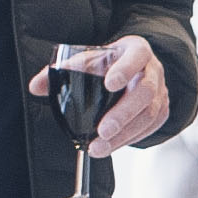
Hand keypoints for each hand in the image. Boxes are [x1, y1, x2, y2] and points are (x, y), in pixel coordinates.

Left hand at [29, 37, 167, 148]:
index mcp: (137, 50)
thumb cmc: (110, 62)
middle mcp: (153, 71)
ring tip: (99, 147)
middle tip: (102, 131)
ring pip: (149, 115)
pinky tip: (111, 146)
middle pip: (145, 92)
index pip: (136, 57)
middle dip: (123, 114)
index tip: (110, 83)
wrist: (135, 67)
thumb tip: (35, 86)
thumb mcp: (88, 60)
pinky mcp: (162, 111)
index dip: (125, 70)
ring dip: (124, 134)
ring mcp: (161, 92)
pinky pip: (150, 128)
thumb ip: (62, 71)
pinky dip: (130, 139)